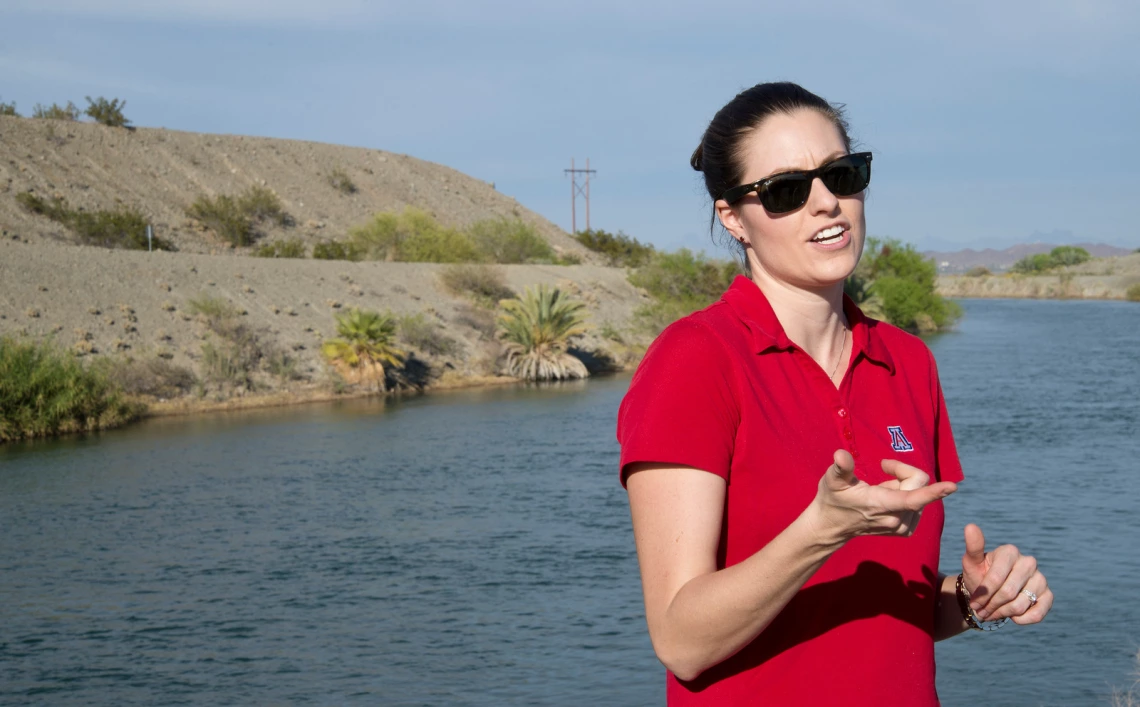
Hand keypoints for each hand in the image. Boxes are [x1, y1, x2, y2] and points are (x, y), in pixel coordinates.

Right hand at [810, 450, 957, 545]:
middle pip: (917, 486)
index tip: (952, 486)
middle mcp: (895, 519)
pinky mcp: (904, 531)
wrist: (831, 526)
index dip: (933, 492)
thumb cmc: (831, 499)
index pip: (912, 499)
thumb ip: (841, 467)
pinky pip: (918, 505)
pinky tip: (890, 498)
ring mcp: (901, 527)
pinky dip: (908, 496)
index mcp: (881, 504)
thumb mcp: (832, 480)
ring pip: (919, 495)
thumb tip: (841, 454)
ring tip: (882, 488)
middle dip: (903, 471)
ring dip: (905, 485)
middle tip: (883, 467)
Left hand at [961, 524, 1051, 624]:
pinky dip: (1021, 620)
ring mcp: (1041, 578)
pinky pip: (1037, 614)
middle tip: (981, 611)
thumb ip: (972, 546)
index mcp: (1010, 551)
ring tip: (992, 612)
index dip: (983, 594)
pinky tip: (1011, 615)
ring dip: (1002, 614)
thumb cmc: (979, 575)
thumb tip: (970, 526)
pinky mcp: (1048, 595)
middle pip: (1008, 593)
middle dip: (991, 605)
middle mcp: (1029, 562)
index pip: (995, 579)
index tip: (974, 602)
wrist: (990, 592)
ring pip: (1020, 605)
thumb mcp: (971, 562)